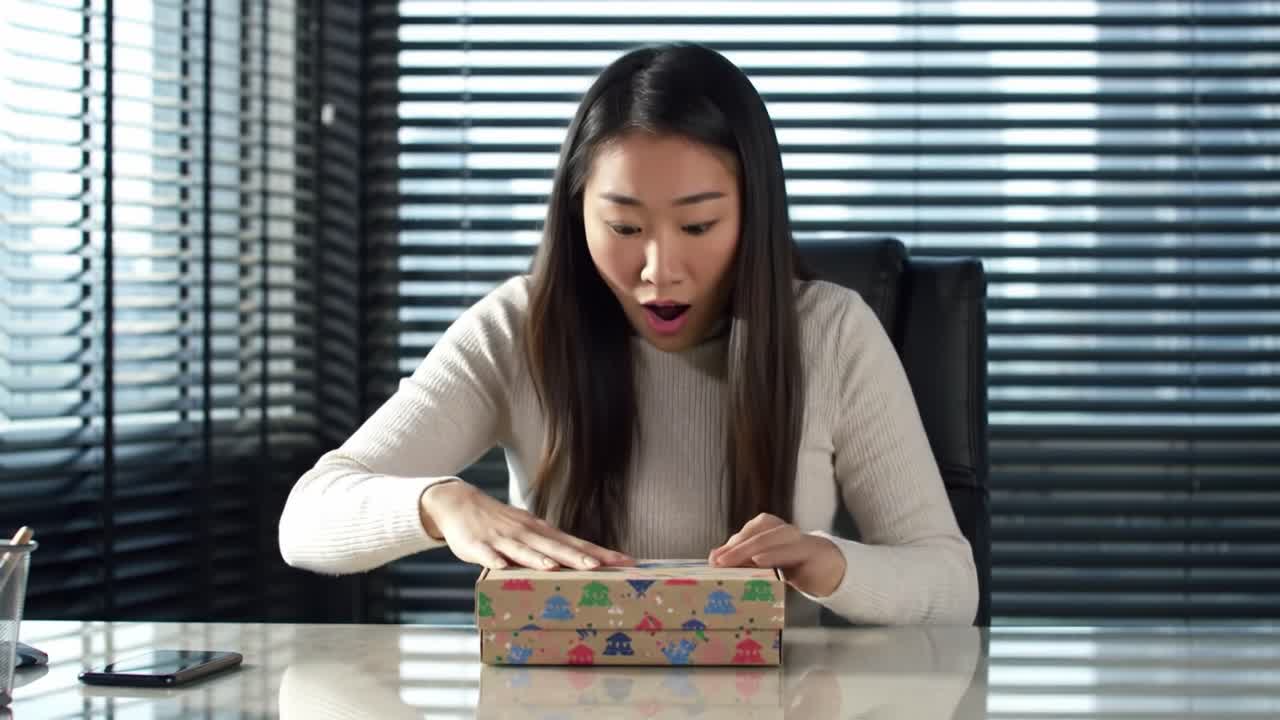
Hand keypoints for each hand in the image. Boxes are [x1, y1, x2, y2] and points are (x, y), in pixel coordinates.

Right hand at [419, 480, 633, 570]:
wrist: (459, 503)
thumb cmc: (500, 524)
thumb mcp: (528, 532)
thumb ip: (550, 547)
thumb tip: (581, 561)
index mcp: (541, 532)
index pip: (576, 544)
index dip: (600, 553)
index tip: (626, 561)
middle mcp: (526, 533)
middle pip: (555, 546)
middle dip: (577, 557)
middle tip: (601, 567)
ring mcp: (502, 539)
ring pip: (522, 550)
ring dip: (537, 558)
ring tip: (554, 567)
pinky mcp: (478, 545)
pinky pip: (486, 554)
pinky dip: (493, 560)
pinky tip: (500, 567)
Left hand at [708, 513, 846, 597]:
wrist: (831, 570)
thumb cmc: (794, 565)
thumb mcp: (768, 563)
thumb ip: (745, 559)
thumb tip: (714, 557)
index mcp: (773, 529)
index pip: (750, 531)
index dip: (730, 543)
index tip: (713, 559)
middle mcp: (785, 530)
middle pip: (758, 533)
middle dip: (735, 547)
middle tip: (717, 562)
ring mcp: (799, 539)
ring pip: (771, 538)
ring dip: (749, 548)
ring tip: (730, 561)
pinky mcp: (811, 551)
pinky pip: (790, 550)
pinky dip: (773, 554)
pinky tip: (758, 560)